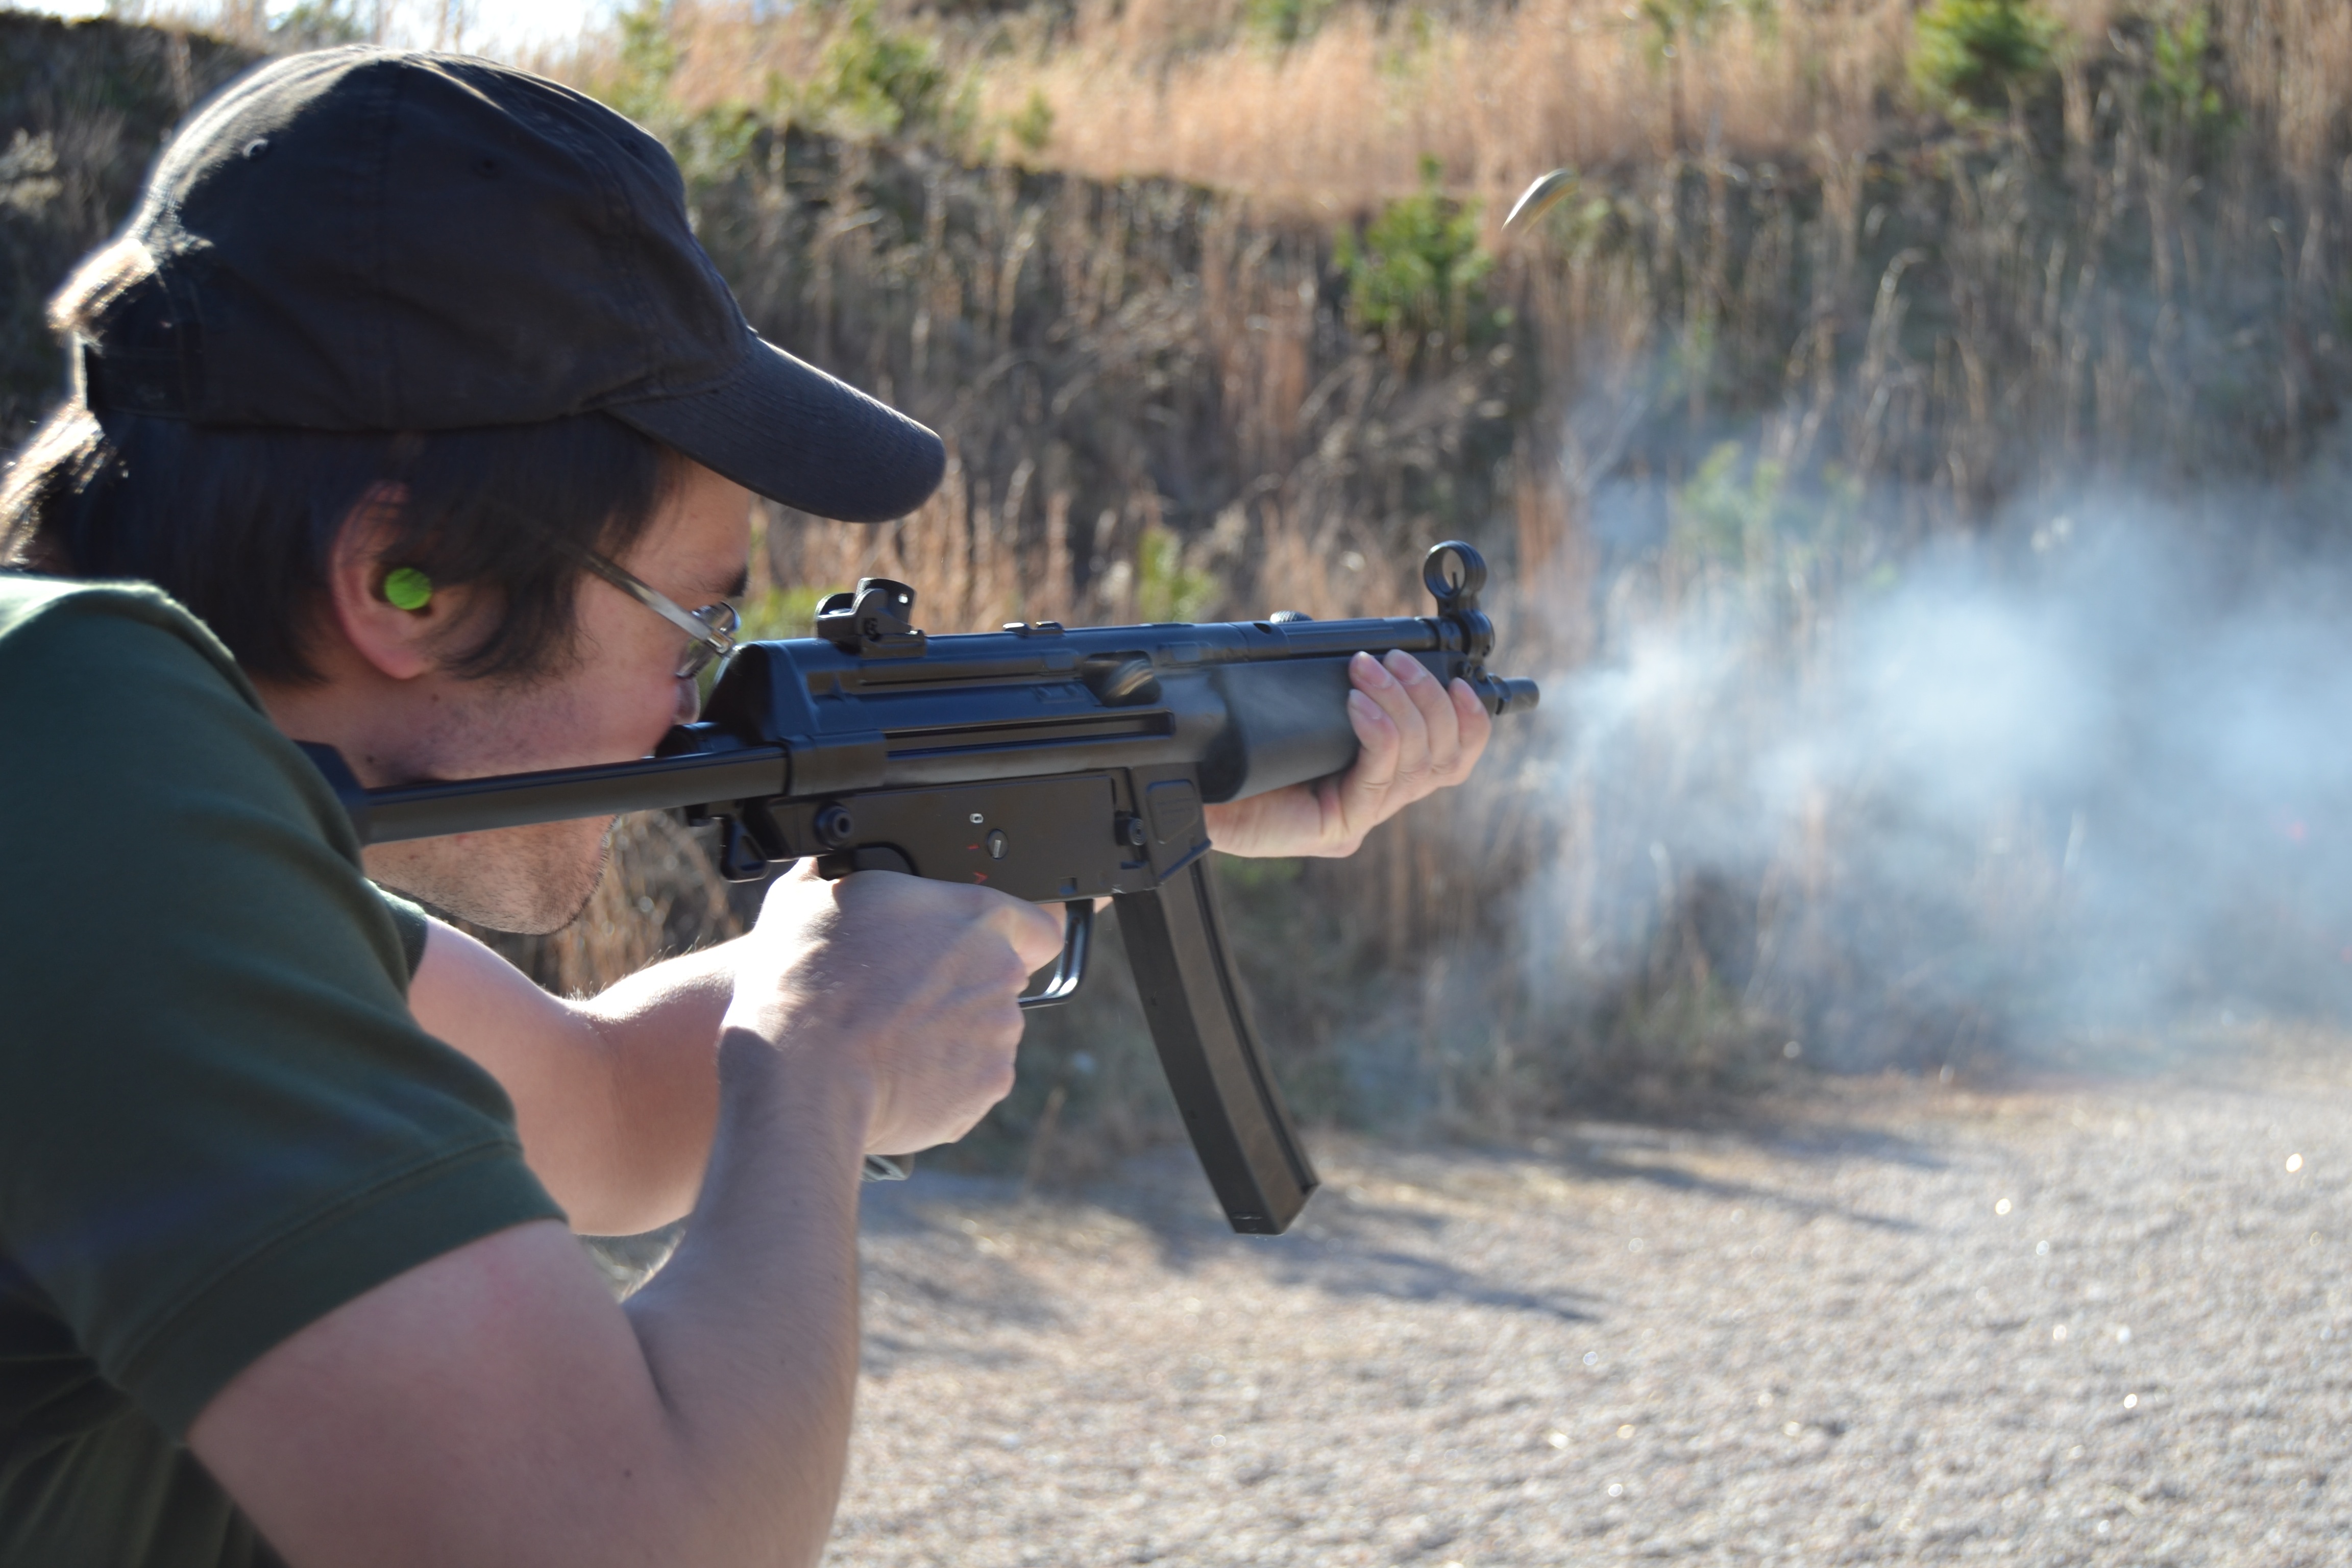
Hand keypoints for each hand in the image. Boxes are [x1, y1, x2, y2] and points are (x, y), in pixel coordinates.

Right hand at [726, 864, 1065, 1156]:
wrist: (800, 1070)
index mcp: (973, 914)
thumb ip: (842, 874)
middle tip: (903, 996)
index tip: (991, 945)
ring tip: (888, 1040)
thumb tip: (826, 861)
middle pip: (999, 978)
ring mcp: (999, 1032)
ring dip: (950, 1036)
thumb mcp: (807, 896)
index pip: (1040, 920)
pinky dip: (942, 1082)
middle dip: (961, 987)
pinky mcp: (986, 1087)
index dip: (1020, 933)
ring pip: (984, 1032)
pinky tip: (895, 1075)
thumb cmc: (803, 978)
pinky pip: (970, 1081)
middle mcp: (1000, 971)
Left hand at [1204, 650, 1493, 857]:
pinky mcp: (1338, 831)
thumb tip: (1302, 630)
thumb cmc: (1232, 760)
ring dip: (1404, 705)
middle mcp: (1376, 801)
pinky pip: (1378, 779)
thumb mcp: (1282, 712)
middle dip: (1428, 697)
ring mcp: (1360, 818)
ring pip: (1421, 765)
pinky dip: (1379, 735)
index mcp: (1375, 777)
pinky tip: (1359, 707)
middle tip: (1390, 659)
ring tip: (1369, 669)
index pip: (1449, 758)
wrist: (1187, 800)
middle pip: (1444, 757)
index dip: (1467, 721)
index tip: (1462, 680)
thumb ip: (1307, 684)